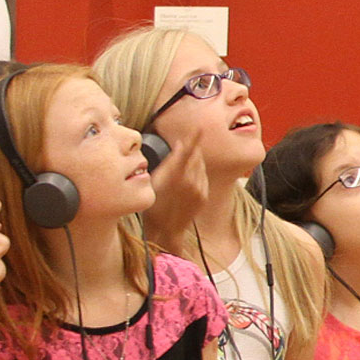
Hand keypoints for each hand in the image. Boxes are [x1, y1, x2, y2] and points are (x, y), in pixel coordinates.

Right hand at [145, 132, 210, 246]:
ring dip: (195, 163)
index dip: (195, 139)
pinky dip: (197, 174)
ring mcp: (200, 189)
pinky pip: (204, 178)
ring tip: (180, 170)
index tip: (200, 129)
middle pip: (197, 157)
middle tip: (180, 154)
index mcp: (177, 175)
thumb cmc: (155, 206)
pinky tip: (186, 181)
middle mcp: (192, 181)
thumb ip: (170, 161)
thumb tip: (180, 145)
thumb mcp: (155, 180)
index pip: (189, 151)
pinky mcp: (204, 196)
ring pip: (202, 167)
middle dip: (191, 152)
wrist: (166, 230)